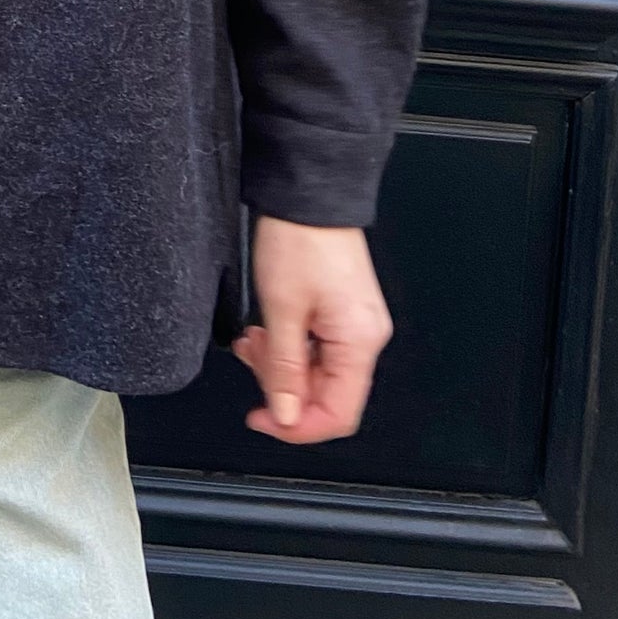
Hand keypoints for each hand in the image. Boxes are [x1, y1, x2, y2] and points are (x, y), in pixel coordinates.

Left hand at [233, 216, 391, 442]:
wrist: (310, 191)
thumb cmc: (300, 238)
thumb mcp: (281, 310)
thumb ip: (283, 369)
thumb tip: (286, 415)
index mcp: (359, 341)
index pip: (338, 414)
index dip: (297, 427)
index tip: (263, 420)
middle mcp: (366, 335)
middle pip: (327, 393)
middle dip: (282, 386)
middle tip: (251, 362)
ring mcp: (356, 323)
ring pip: (318, 370)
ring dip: (280, 364)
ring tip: (253, 341)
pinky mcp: (344, 310)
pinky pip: (318, 346)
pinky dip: (289, 344)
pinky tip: (266, 331)